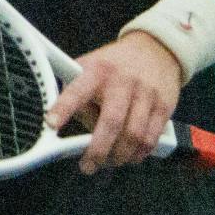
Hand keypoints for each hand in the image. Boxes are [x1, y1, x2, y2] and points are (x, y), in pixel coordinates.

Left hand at [46, 31, 180, 172]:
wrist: (155, 49)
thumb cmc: (115, 65)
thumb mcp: (90, 69)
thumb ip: (81, 99)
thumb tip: (75, 136)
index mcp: (97, 71)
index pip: (78, 90)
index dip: (64, 108)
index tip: (51, 124)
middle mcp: (123, 81)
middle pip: (111, 122)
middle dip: (98, 151)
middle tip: (88, 165)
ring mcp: (146, 93)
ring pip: (134, 136)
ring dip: (119, 156)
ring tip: (110, 161)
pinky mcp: (164, 106)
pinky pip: (151, 138)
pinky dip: (139, 153)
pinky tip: (130, 155)